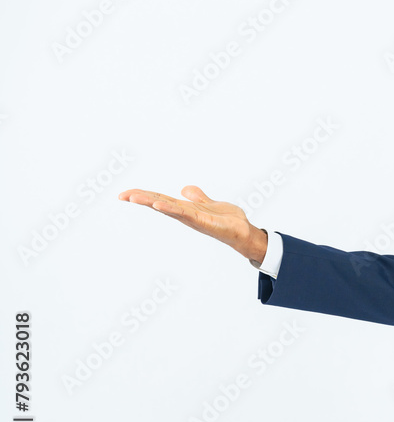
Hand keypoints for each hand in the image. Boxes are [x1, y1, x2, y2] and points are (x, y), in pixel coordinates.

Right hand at [117, 185, 267, 263]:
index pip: (161, 200)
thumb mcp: (209, 204)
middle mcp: (186, 215)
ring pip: (168, 208)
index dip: (144, 196)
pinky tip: (160, 205)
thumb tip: (185, 190)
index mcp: (185, 209)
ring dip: (151, 202)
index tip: (126, 193)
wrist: (244, 231)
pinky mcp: (204, 222)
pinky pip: (185, 214)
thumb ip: (198, 197)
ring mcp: (193, 219)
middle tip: (122, 195)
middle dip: (141, 199)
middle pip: (159, 204)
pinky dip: (172, 209)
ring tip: (134, 197)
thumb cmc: (228, 220)